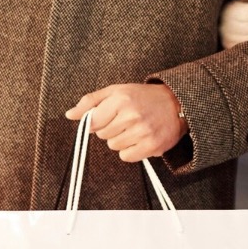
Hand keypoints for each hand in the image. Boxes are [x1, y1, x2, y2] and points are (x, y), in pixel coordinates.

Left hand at [65, 83, 187, 161]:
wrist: (178, 103)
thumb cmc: (144, 97)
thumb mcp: (117, 91)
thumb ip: (91, 102)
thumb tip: (70, 114)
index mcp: (121, 99)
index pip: (92, 121)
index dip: (96, 122)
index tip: (106, 117)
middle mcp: (132, 116)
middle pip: (102, 135)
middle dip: (111, 128)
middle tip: (126, 119)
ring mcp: (142, 132)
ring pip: (113, 146)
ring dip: (121, 139)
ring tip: (135, 127)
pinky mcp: (152, 146)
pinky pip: (126, 157)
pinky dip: (131, 150)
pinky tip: (140, 138)